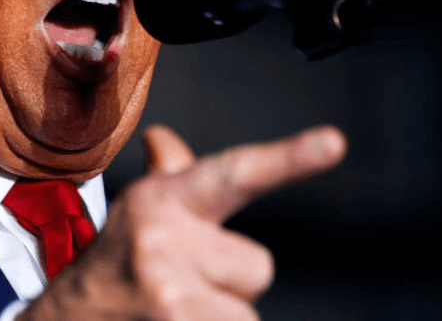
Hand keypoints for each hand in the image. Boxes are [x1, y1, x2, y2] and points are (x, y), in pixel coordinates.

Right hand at [19, 125, 345, 320]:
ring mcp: (170, 292)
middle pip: (257, 267)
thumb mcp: (134, 218)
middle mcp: (162, 240)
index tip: (333, 142)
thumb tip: (165, 139)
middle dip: (227, 285)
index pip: (232, 173)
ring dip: (217, 319)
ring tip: (171, 313)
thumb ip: (168, 179)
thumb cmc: (108, 271)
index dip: (287, 158)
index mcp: (160, 201)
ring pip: (248, 313)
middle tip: (179, 288)